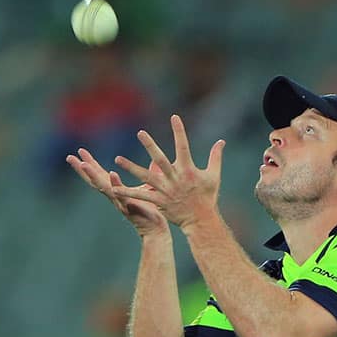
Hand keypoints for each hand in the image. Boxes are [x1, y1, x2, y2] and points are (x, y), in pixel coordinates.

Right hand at [66, 148, 167, 237]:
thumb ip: (149, 175)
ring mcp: (119, 202)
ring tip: (83, 164)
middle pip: (94, 180)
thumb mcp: (149, 189)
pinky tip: (112, 173)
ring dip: (92, 175)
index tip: (80, 151)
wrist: (156, 231)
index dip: (90, 163)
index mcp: (116, 191)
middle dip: (81, 169)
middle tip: (70, 157)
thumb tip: (155, 162)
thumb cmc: (152, 211)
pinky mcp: (129, 207)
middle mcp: (114, 196)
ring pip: (102, 187)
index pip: (100, 175)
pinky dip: (116, 184)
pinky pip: (121, 194)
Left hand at [111, 115, 224, 229]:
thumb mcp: (214, 176)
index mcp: (188, 170)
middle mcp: (175, 178)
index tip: (174, 117)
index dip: (179, 131)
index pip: (183, 146)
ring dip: (131, 168)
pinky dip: (127, 192)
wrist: (201, 220)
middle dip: (150, 146)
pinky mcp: (159, 201)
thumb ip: (215, 157)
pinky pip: (141, 196)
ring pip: (146, 176)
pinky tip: (114, 188)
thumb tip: (221, 141)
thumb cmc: (208, 196)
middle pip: (160, 159)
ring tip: (117, 159)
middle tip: (141, 133)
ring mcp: (166, 190)